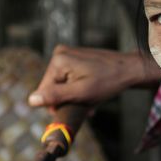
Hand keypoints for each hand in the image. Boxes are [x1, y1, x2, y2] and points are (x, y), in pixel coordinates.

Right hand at [28, 45, 160, 109]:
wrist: (129, 69)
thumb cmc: (108, 82)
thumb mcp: (81, 93)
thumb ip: (55, 96)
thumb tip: (31, 100)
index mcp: (58, 60)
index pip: (44, 91)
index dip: (58, 105)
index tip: (76, 107)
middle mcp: (59, 53)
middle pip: (52, 87)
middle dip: (67, 100)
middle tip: (85, 106)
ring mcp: (67, 54)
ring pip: (61, 84)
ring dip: (73, 96)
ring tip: (90, 99)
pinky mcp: (74, 57)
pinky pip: (68, 78)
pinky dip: (77, 88)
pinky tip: (89, 92)